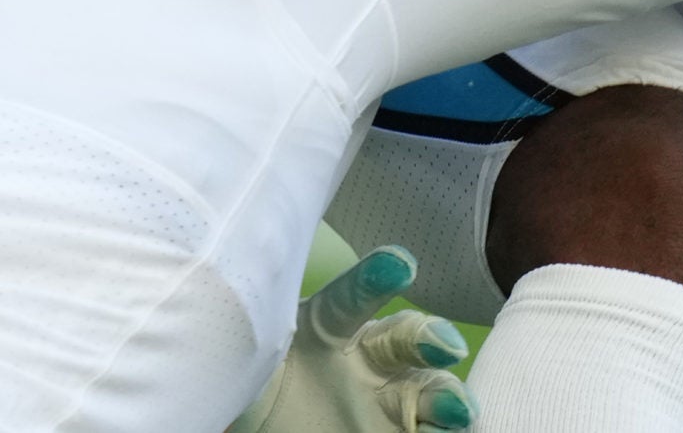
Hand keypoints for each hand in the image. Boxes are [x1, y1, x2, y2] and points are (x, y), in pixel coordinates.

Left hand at [231, 247, 474, 432]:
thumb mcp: (244, 358)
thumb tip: (222, 319)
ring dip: (449, 394)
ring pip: (430, 389)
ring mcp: (388, 400)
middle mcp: (368, 356)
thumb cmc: (253, 380)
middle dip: (430, 336)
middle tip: (444, 345)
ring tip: (459, 409)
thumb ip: (249, 341)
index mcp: (327, 325)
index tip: (400, 265)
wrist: (270, 424)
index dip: (376, 278)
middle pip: (405, 338)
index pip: (351, 297)